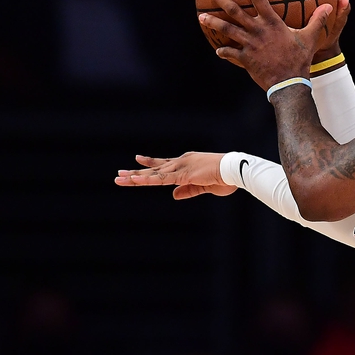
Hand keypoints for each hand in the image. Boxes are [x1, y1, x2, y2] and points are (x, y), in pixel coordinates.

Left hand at [115, 152, 236, 199]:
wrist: (235, 169)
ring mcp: (180, 167)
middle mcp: (180, 162)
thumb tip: (174, 196)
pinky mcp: (182, 174)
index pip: (164, 164)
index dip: (150, 163)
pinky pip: (161, 179)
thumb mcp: (204, 187)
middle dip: (136, 172)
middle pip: (154, 169)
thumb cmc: (226, 177)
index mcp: (187, 164)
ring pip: (153, 174)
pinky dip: (147, 179)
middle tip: (119, 173)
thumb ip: (188, 190)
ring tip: (119, 178)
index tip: (137, 159)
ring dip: (136, 176)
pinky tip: (134, 180)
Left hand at [199, 0, 333, 89]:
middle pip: (235, 11)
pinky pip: (230, 53)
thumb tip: (330, 7)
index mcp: (272, 23)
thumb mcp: (310, 38)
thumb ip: (317, 21)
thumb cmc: (300, 60)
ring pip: (227, 30)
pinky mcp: (245, 59)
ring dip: (213, 22)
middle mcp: (258, 31)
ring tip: (202, 16)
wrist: (289, 83)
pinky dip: (224, 51)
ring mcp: (249, 45)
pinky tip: (218, 50)